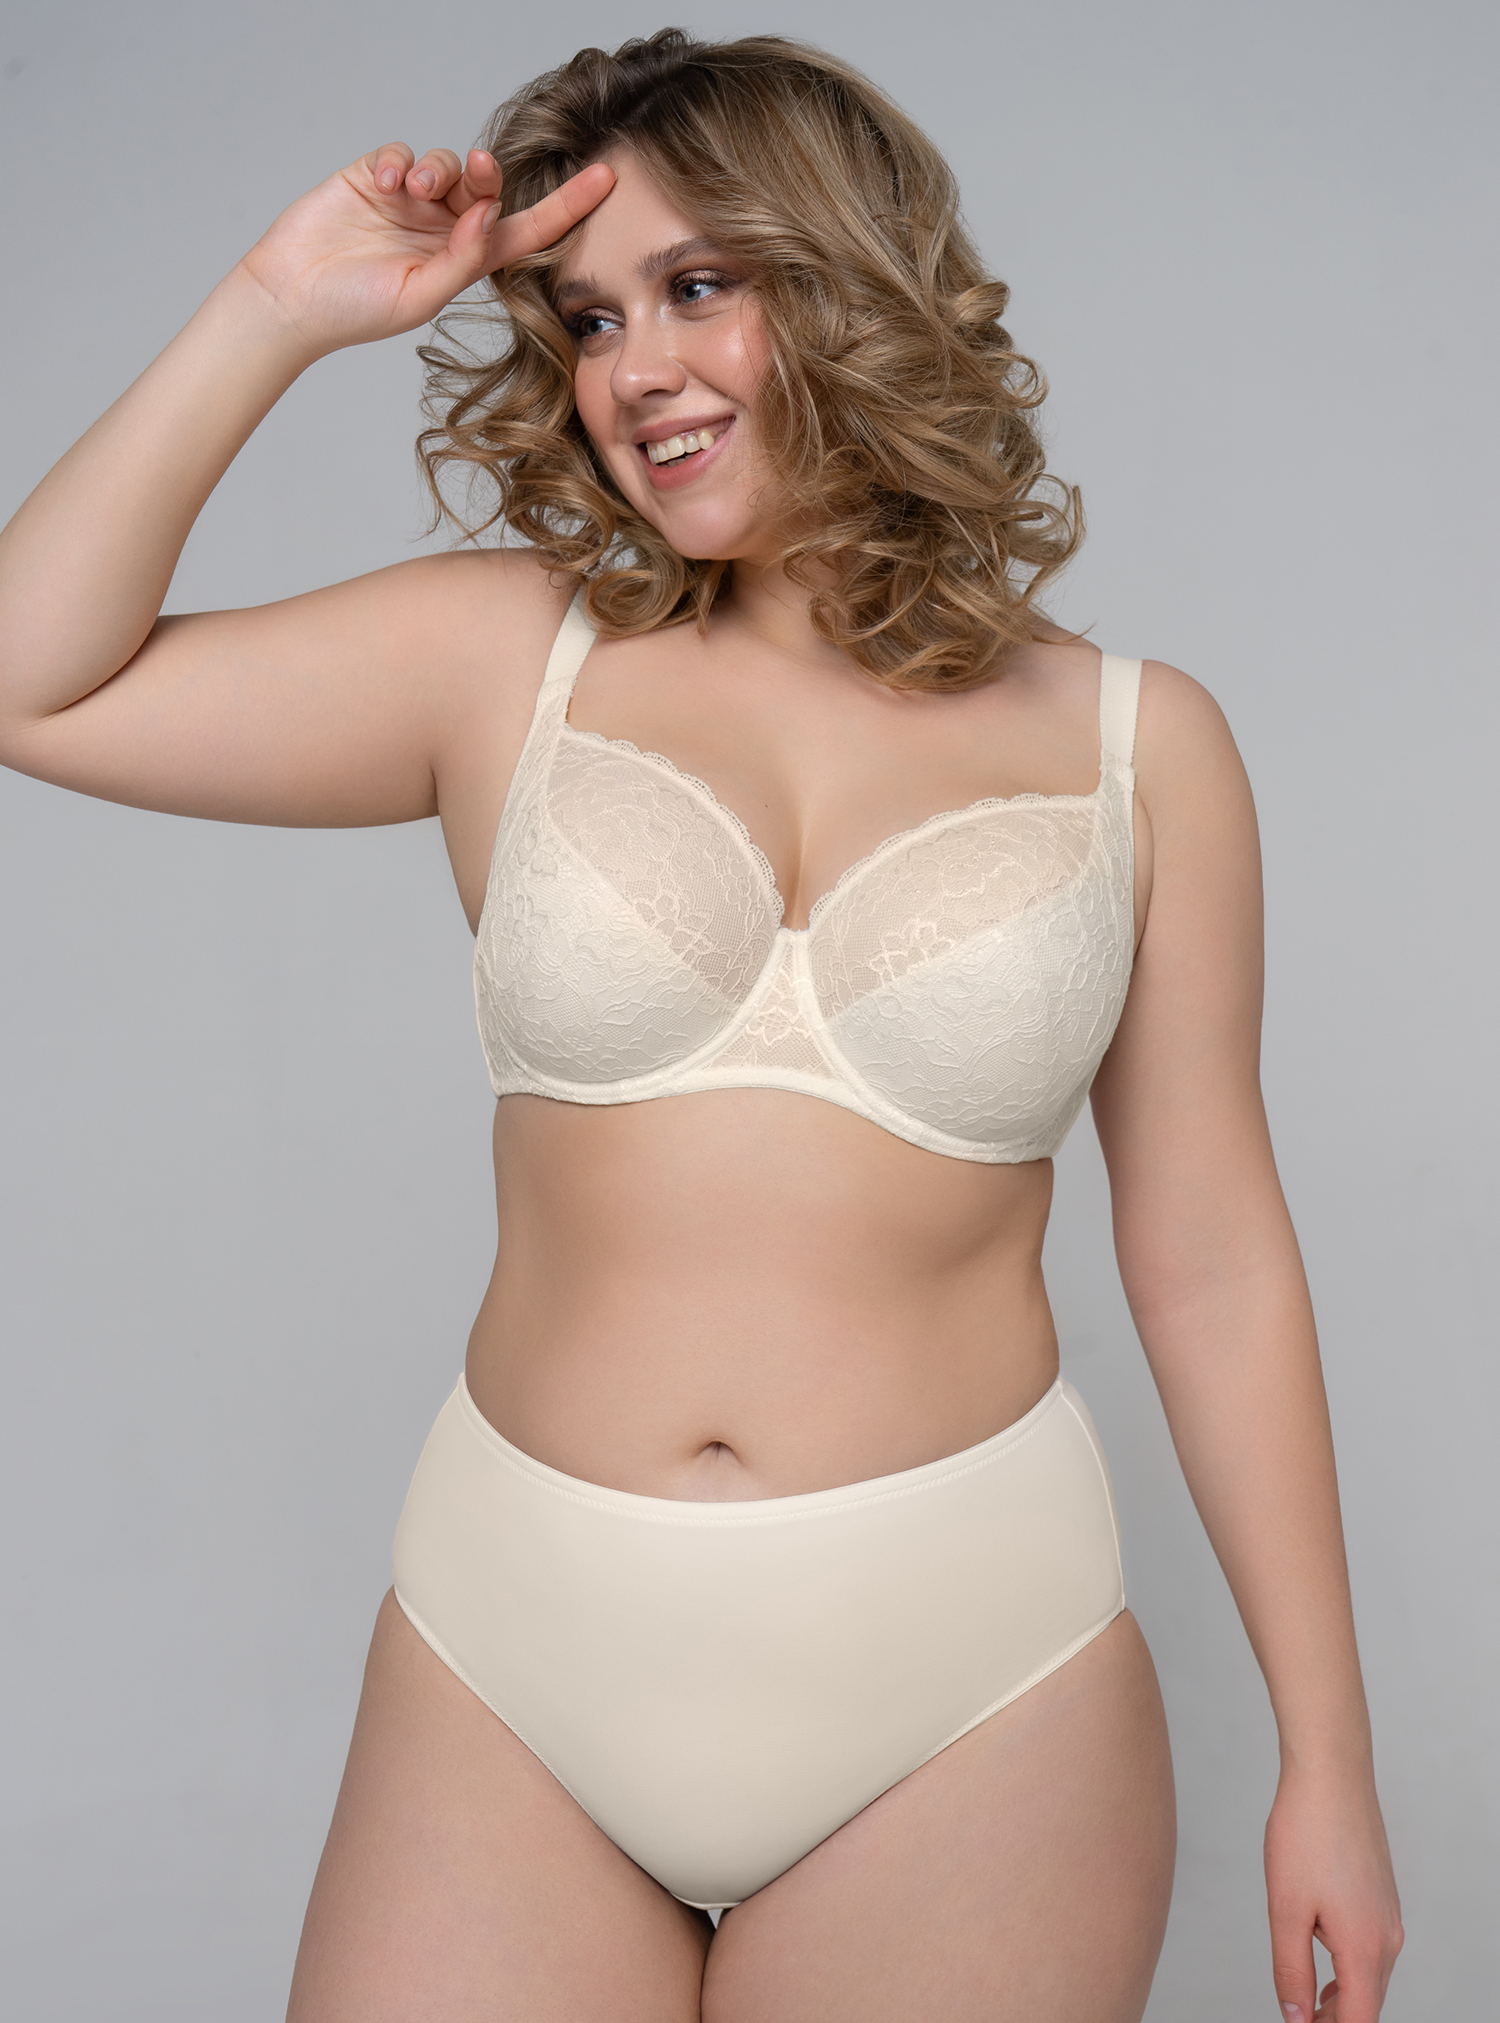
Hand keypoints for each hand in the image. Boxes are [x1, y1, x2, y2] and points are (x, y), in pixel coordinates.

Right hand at [235, 145, 613, 358]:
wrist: (290, 299)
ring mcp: (410, 203)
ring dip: (440, 171)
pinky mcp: (375, 178)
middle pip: (486, 187)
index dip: (566, 206)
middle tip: (481, 171)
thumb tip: (492, 213)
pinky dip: (401, 164)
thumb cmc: (355, 311)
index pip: (525, 229)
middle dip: (490, 174)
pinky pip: (403, 155)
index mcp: (464, 261)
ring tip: (416, 192)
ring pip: (447, 165)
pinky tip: (384, 185)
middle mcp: (443, 228)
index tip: (605, 179)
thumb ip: (461, 258)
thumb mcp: (419, 296)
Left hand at [1264, 1758, 1402, 2021]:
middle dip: (1335, 2019)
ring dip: (1341, 1994)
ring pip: (1370, 1975)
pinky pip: (1371, 1946)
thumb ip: (1291, 1970)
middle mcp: (1387, 1937)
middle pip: (1367, 2003)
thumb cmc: (1305, 1832)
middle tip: (1298, 2018)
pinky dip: (1348, 1964)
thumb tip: (1296, 2018)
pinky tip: (1319, 1950)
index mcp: (1364, 1947)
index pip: (1358, 2019)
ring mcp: (1388, 1915)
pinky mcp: (1382, 1895)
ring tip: (1305, 1997)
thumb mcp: (1286, 1909)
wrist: (1331, 1773)